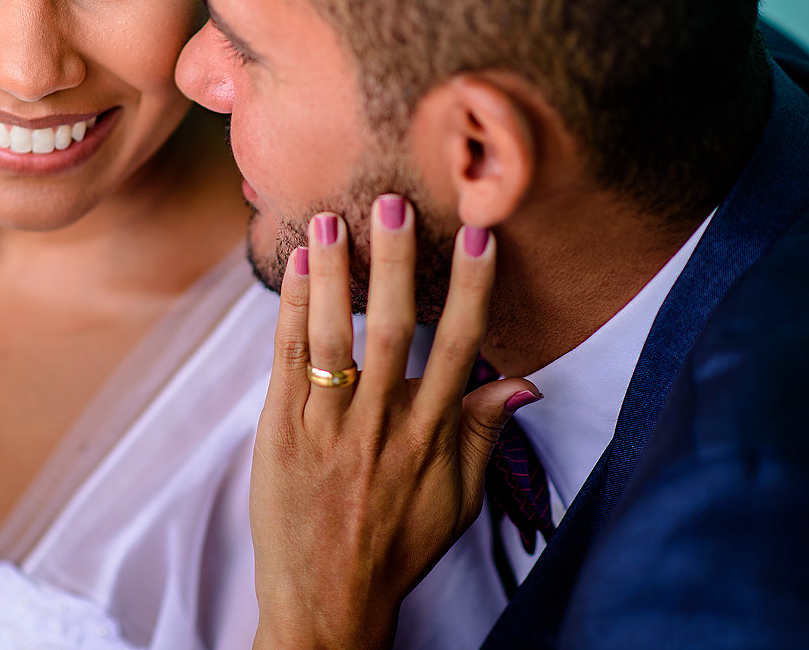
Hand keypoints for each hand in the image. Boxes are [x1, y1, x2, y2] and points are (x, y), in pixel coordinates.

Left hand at [250, 195, 539, 649]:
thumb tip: (527, 384)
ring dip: (333, 276)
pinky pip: (287, 363)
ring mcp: (326, 431)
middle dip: (395, 265)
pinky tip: (297, 269)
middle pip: (391, 332)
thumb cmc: (398, 546)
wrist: (326, 602)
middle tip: (395, 204)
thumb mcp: (459, 501)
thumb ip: (485, 436)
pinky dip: (291, 312)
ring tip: (330, 218)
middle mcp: (380, 429)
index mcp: (430, 439)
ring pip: (331, 341)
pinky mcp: (281, 435)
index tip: (479, 237)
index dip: (471, 290)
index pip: (460, 350)